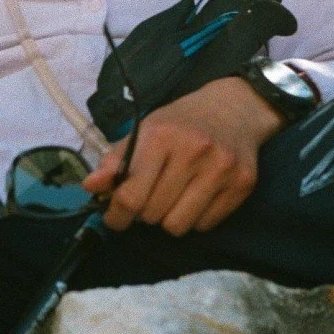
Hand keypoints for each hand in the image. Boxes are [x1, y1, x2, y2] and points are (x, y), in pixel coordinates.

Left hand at [83, 76, 284, 235]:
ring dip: (169, 219)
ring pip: (178, 226)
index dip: (116, 215)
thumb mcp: (145, 130)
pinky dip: (195, 218)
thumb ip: (115, 160)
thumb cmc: (182, 122)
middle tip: (150, 197)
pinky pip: (205, 225)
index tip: (114, 217)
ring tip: (172, 198)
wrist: (235, 107)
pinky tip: (196, 196)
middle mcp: (193, 151)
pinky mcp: (243, 184)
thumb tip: (90, 187)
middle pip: (153, 214)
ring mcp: (221, 169)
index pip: (131, 196)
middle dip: (144, 212)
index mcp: (162, 136)